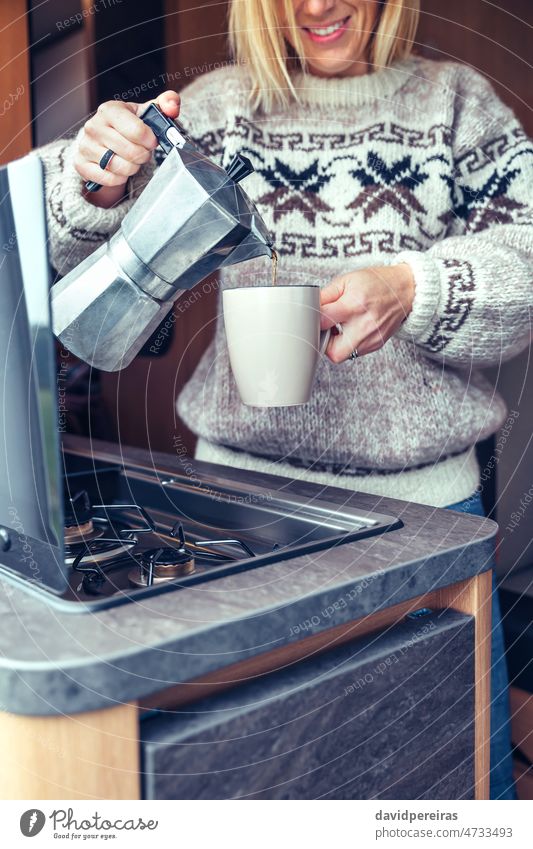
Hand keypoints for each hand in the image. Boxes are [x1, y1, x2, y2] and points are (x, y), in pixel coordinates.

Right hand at [74, 90, 180, 207]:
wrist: (103, 142)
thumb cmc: (128, 126)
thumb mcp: (146, 113)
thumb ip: (165, 104)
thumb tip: (172, 106)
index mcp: (110, 110)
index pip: (137, 131)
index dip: (150, 140)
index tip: (151, 141)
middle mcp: (94, 126)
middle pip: (132, 152)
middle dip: (143, 155)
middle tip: (142, 152)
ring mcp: (86, 146)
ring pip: (121, 167)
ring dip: (133, 168)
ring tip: (131, 160)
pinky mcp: (81, 164)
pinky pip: (110, 179)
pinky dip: (120, 178)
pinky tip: (120, 169)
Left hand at [320, 264, 414, 361]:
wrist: (406, 290)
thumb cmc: (376, 283)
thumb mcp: (347, 280)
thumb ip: (325, 295)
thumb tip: (309, 307)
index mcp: (354, 305)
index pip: (323, 322)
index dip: (313, 321)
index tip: (313, 318)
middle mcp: (364, 325)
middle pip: (333, 352)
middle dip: (324, 343)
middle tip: (326, 330)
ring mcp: (372, 338)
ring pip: (343, 355)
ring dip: (336, 344)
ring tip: (340, 327)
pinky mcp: (377, 344)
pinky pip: (354, 353)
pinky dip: (349, 343)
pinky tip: (352, 329)